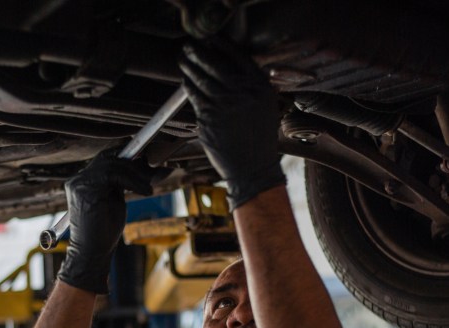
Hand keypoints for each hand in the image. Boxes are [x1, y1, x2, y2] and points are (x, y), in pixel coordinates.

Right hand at [57, 150, 154, 293]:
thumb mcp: (115, 199)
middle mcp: (78, 180)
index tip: (147, 162)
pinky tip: (145, 191)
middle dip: (134, 164)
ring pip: (112, 164)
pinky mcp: (85, 190)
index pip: (105, 159)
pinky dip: (133, 181)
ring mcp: (79, 184)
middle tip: (154, 173)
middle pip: (108, 158)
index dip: (126, 157)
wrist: (92, 252)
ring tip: (148, 187)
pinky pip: (113, 174)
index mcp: (83, 181)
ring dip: (136, 173)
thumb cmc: (104, 231)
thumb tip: (143, 164)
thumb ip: (122, 182)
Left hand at [179, 40, 285, 210]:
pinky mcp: (208, 118)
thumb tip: (231, 70)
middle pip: (216, 65)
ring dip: (189, 67)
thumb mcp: (266, 107)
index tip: (212, 39)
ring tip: (182, 60)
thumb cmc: (259, 139)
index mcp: (260, 87)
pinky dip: (188, 86)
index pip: (239, 57)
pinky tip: (185, 81)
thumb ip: (252, 88)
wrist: (253, 168)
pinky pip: (194, 96)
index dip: (223, 45)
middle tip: (189, 47)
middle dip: (199, 53)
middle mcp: (242, 93)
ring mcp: (224, 105)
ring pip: (202, 79)